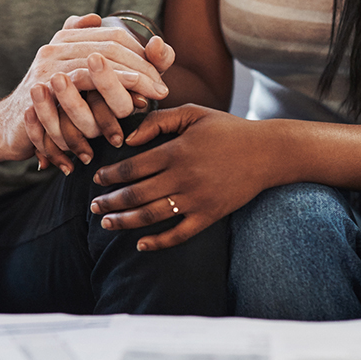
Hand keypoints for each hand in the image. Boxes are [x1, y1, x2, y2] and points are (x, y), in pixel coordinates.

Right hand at [0, 14, 170, 159]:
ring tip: (148, 100)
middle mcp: (56, 46)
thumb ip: (111, 59)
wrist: (14, 128)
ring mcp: (47, 67)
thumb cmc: (55, 106)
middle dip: (140, 70)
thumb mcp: (84, 81)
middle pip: (109, 49)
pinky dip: (104, 99)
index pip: (114, 36)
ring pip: (96, 65)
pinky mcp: (41, 90)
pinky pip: (79, 89)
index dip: (141, 55)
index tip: (160, 77)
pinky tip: (124, 110)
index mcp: (68, 38)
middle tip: (161, 91)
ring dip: (126, 85)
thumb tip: (139, 37)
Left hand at [89, 106, 269, 250]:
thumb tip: (129, 139)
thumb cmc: (227, 130)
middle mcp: (183, 177)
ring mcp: (196, 199)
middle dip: (110, 202)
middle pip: (136, 194)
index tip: (97, 180)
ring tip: (107, 224)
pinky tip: (141, 245)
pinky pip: (179, 234)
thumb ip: (158, 122)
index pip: (132, 167)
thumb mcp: (192, 115)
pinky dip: (158, 242)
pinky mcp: (209, 215)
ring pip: (151, 216)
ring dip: (125, 222)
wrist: (267, 152)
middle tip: (94, 207)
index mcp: (176, 151)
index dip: (110, 176)